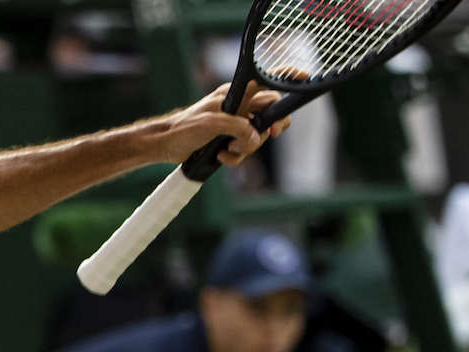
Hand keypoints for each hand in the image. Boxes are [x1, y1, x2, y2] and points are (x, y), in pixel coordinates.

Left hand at [155, 81, 292, 165]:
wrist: (164, 145)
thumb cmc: (183, 129)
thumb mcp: (212, 125)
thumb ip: (238, 128)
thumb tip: (256, 137)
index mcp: (236, 94)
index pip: (267, 81)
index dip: (287, 77)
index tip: (305, 77)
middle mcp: (239, 106)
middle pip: (270, 115)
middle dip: (267, 130)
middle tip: (268, 136)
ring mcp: (235, 123)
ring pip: (257, 136)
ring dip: (246, 148)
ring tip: (227, 151)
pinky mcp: (229, 139)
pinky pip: (244, 149)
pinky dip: (236, 156)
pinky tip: (222, 158)